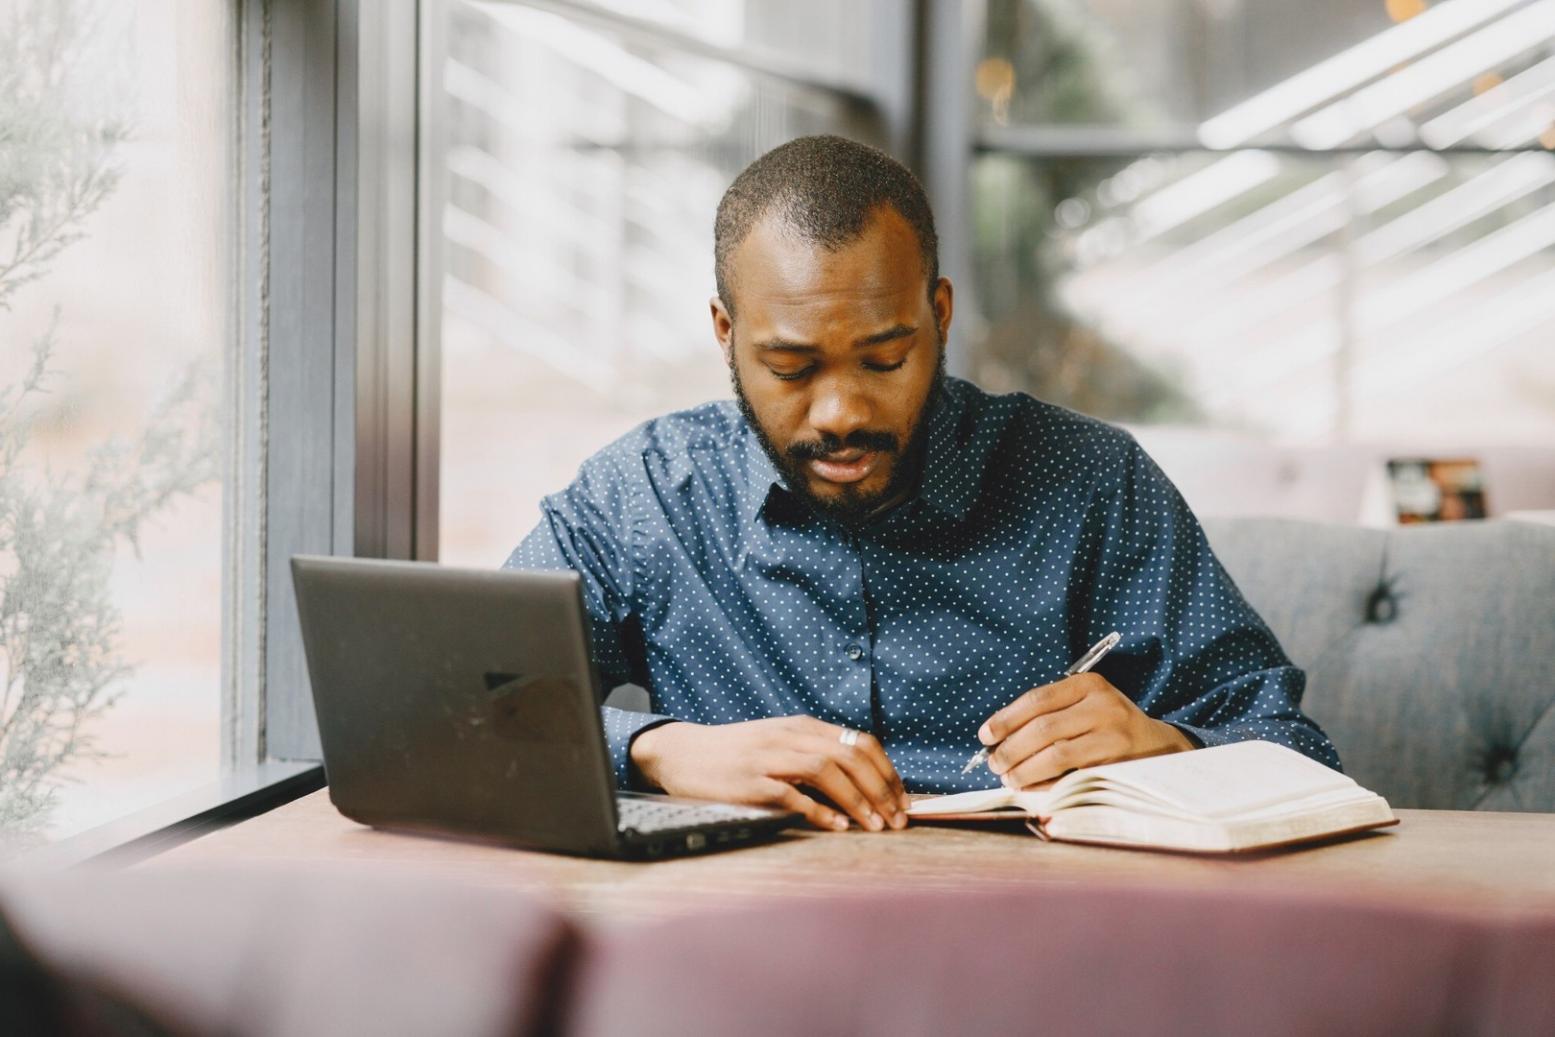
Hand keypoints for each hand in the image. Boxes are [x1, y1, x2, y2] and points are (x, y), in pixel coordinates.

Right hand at [629, 716, 909, 831]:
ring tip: (875, 826)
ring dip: (858, 800)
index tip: (902, 801)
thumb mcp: (779, 743)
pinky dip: (819, 810)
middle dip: (881, 789)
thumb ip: (815, 754)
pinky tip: (836, 826)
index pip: (860, 743)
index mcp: (801, 727)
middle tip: (898, 820)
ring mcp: (768, 757)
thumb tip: (863, 781)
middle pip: (851, 756)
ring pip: (827, 770)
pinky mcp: (749, 782)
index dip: (887, 773)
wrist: (680, 753)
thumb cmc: (735, 754)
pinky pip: (791, 794)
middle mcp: (789, 736)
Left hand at [978, 673, 1192, 788]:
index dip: (1005, 718)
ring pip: (1055, 755)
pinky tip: (1032, 787)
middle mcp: (1104, 706)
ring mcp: (1114, 736)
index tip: (985, 735)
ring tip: (1009, 778)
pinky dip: (1046, 784)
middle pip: (1042, 729)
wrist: (1159, 747)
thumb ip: (1049, 714)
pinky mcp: (1118, 765)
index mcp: (1089, 685)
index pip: (1037, 699)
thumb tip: (997, 737)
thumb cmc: (1108, 726)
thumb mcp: (1085, 705)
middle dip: (1010, 749)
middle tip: (994, 763)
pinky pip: (1071, 776)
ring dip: (1024, 770)